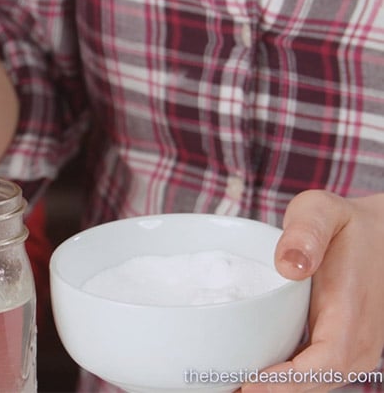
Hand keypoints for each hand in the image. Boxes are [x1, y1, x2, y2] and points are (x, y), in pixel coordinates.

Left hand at [242, 190, 383, 391]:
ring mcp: (353, 348)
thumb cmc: (343, 222)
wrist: (379, 234)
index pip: (323, 364)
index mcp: (352, 312)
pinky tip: (249, 375)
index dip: (284, 382)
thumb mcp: (321, 211)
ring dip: (275, 389)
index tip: (246, 385)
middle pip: (314, 384)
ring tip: (227, 383)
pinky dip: (284, 380)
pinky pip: (313, 373)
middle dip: (271, 392)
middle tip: (219, 385)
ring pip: (313, 384)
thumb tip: (289, 265)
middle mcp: (359, 340)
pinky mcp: (342, 347)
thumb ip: (305, 232)